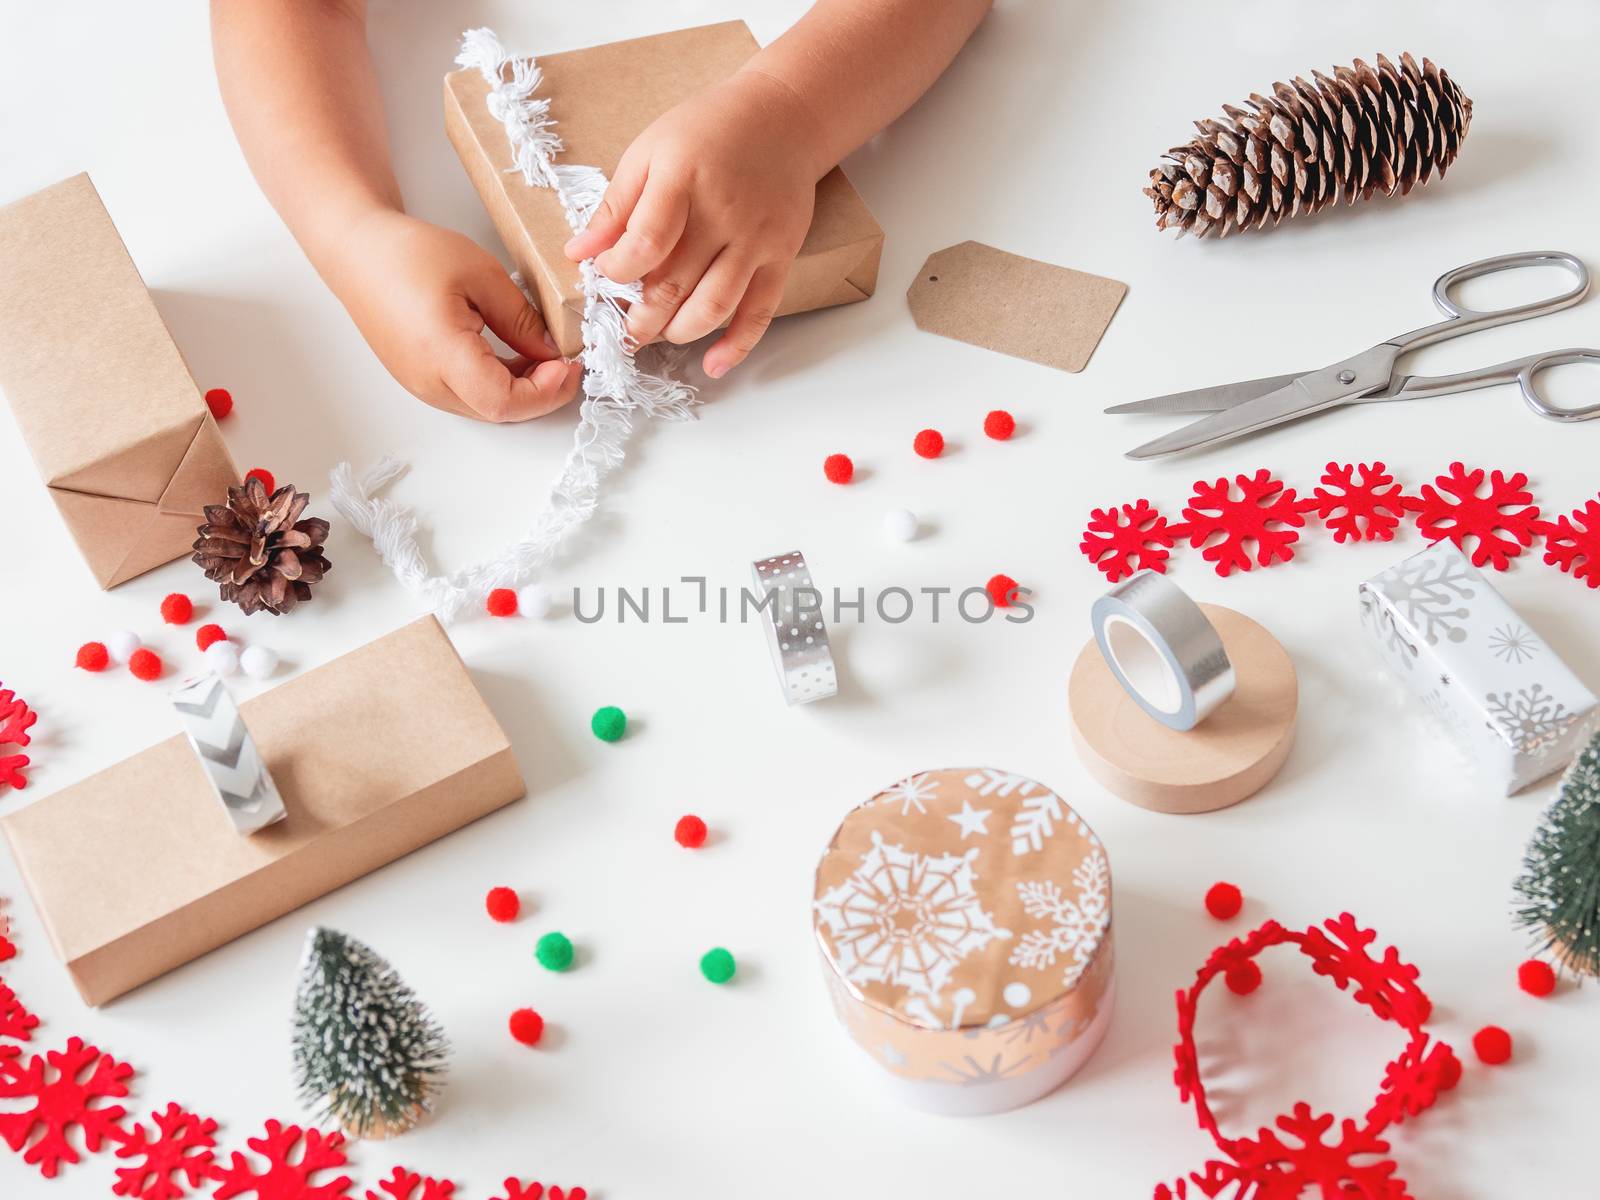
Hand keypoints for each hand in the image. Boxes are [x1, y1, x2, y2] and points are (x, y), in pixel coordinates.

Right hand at [328, 210, 582, 420]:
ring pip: (486, 407)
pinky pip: (471, 395)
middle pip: (499, 411)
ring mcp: (421, 386)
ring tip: (548, 357)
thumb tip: (552, 352)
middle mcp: (427, 381)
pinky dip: (502, 384)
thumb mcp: (481, 274)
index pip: (504, 402)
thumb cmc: (409, 253)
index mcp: (440, 352)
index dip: (546, 392)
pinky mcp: (422, 381)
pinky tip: (520, 358)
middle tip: (568, 362)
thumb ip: (521, 319)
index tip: (570, 364)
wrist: (358, 251)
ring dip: (524, 390)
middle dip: (543, 394)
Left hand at [563, 70, 822, 377]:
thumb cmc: (708, 131)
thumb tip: (579, 253)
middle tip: (622, 329)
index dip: (617, 271)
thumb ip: (616, 205)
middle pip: (676, 284)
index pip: (646, 243)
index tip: (604, 274)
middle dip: (640, 318)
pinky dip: (736, 345)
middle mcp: (724, 213)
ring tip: (655, 335)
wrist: (783, 119)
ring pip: (714, 307)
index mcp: (683, 178)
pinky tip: (712, 364)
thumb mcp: (650, 150)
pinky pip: (759, 312)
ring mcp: (757, 239)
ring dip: (677, 333)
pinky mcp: (781, 257)